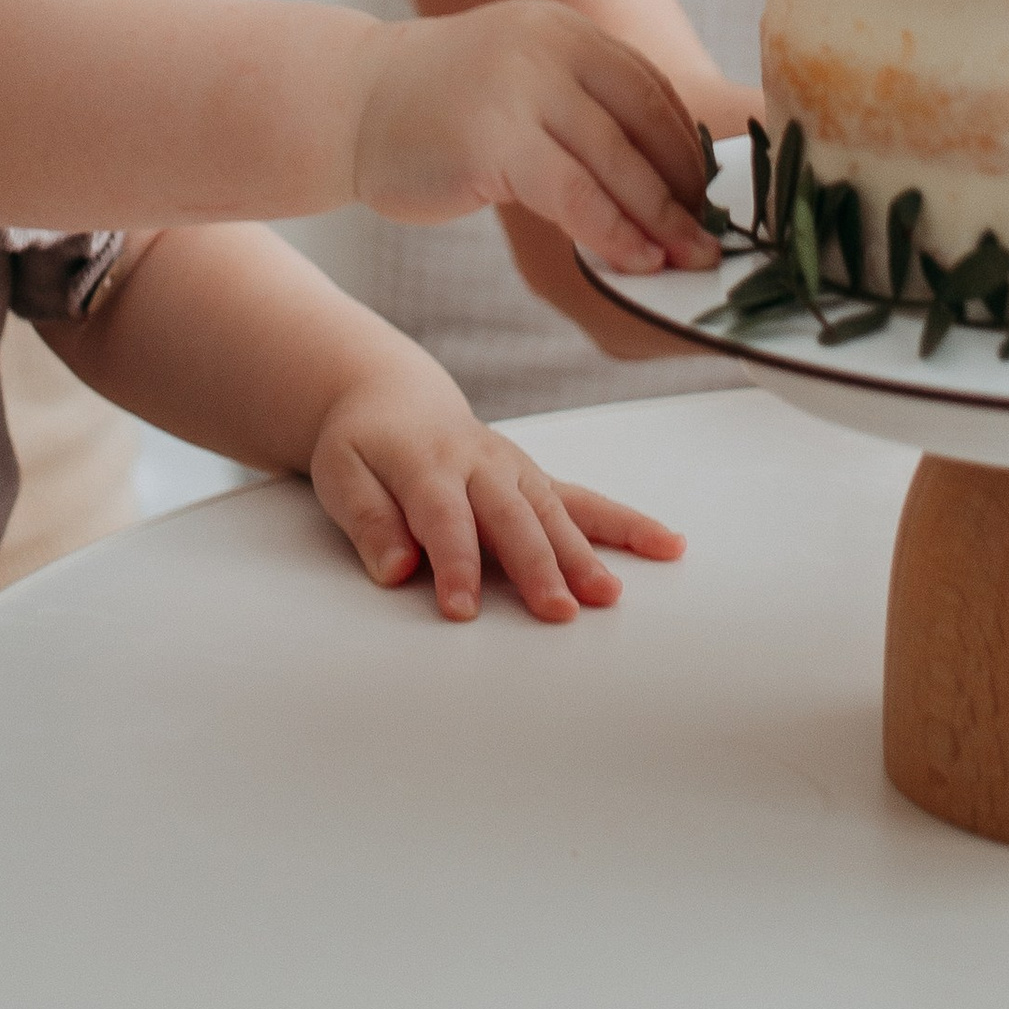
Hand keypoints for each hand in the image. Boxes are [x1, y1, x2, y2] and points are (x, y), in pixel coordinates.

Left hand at [309, 355, 685, 622]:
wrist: (390, 397)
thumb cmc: (364, 445)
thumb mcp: (341, 474)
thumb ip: (368, 520)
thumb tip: (395, 570)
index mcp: (425, 462)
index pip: (443, 518)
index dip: (455, 564)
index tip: (462, 610)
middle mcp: (479, 463)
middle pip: (511, 517)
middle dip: (535, 565)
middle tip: (556, 611)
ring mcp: (514, 468)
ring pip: (555, 510)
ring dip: (584, 552)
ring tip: (608, 596)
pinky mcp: (536, 478)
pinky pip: (587, 499)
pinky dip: (627, 522)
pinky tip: (667, 544)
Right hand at [352, 0, 715, 271]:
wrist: (349, 102)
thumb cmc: (439, 109)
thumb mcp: (519, 79)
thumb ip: (579, 106)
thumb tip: (661, 175)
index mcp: (565, 31)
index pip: (651, 91)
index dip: (687, 151)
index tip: (707, 202)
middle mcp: (549, 47)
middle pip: (644, 126)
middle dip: (684, 192)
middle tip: (710, 243)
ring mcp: (520, 88)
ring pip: (616, 163)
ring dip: (659, 220)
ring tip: (685, 261)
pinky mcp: (493, 139)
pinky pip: (574, 195)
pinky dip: (612, 232)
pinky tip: (632, 261)